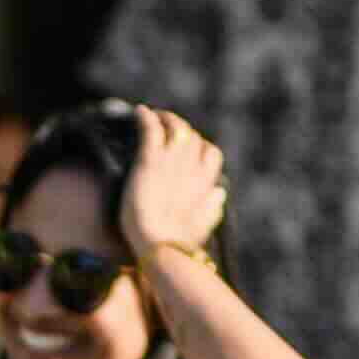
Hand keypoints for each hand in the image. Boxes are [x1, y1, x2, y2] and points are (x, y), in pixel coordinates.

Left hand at [118, 103, 228, 266]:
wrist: (161, 246)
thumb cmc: (181, 242)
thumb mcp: (204, 224)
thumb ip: (212, 207)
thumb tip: (220, 193)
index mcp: (207, 182)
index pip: (210, 153)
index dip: (199, 147)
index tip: (187, 148)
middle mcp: (192, 167)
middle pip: (192, 137)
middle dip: (180, 129)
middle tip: (165, 127)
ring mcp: (172, 162)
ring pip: (175, 127)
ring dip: (165, 118)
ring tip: (153, 115)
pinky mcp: (150, 162)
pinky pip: (151, 130)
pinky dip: (145, 118)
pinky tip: (139, 111)